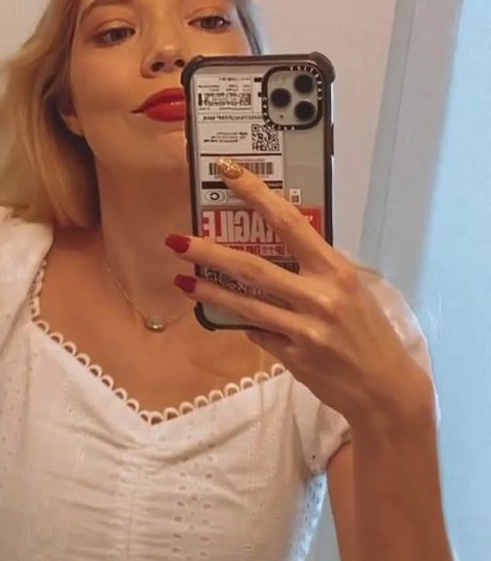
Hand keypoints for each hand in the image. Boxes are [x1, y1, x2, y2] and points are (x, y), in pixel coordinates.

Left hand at [166, 158, 427, 425]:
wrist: (384, 388)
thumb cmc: (369, 333)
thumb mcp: (351, 291)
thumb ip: (315, 272)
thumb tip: (273, 257)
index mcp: (336, 270)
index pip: (289, 222)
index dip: (256, 195)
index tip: (227, 172)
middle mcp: (319, 296)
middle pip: (253, 267)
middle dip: (210, 251)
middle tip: (176, 240)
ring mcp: (304, 330)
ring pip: (245, 305)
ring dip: (209, 292)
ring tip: (181, 281)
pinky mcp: (293, 358)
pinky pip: (258, 334)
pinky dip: (244, 323)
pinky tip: (231, 317)